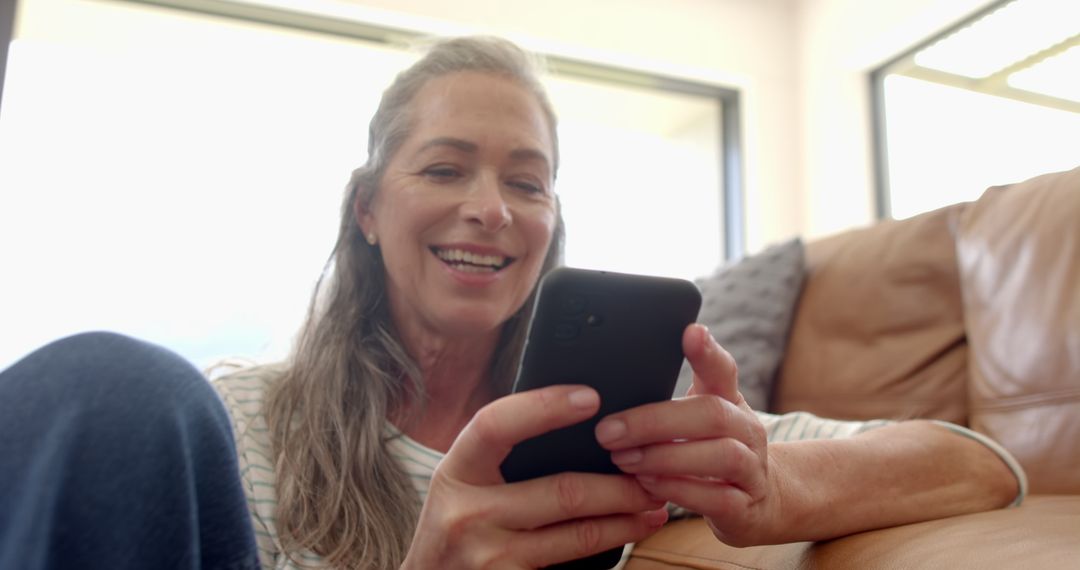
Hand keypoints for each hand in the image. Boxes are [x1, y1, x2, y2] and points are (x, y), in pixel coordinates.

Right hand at [402, 385, 668, 569]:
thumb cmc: (458, 522)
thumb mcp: (465, 482)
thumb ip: (503, 454)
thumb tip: (581, 418)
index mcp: (455, 471)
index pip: (495, 425)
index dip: (544, 407)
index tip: (591, 396)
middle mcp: (466, 514)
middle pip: (562, 491)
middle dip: (619, 483)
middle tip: (653, 471)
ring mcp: (487, 558)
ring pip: (578, 535)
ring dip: (626, 518)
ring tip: (654, 505)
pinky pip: (572, 564)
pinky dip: (609, 547)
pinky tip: (629, 534)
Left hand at [594, 324, 777, 546]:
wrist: (759, 502)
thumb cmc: (709, 451)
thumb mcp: (693, 419)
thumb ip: (663, 401)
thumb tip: (605, 387)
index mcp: (729, 400)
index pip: (723, 369)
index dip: (708, 351)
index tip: (690, 331)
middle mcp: (747, 430)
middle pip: (712, 414)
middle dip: (655, 421)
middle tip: (609, 431)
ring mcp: (752, 469)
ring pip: (721, 455)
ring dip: (666, 457)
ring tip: (624, 459)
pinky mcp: (746, 508)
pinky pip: (718, 498)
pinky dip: (680, 491)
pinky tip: (648, 486)